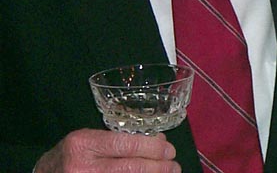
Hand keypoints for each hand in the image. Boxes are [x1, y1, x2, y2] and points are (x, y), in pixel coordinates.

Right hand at [34, 129, 179, 172]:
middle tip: (174, 165)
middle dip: (158, 167)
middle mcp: (83, 167)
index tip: (169, 149)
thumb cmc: (71, 154)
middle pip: (130, 168)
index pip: (125, 144)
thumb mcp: (89, 139)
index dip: (151, 148)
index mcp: (83, 144)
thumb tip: (158, 140)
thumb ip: (119, 139)